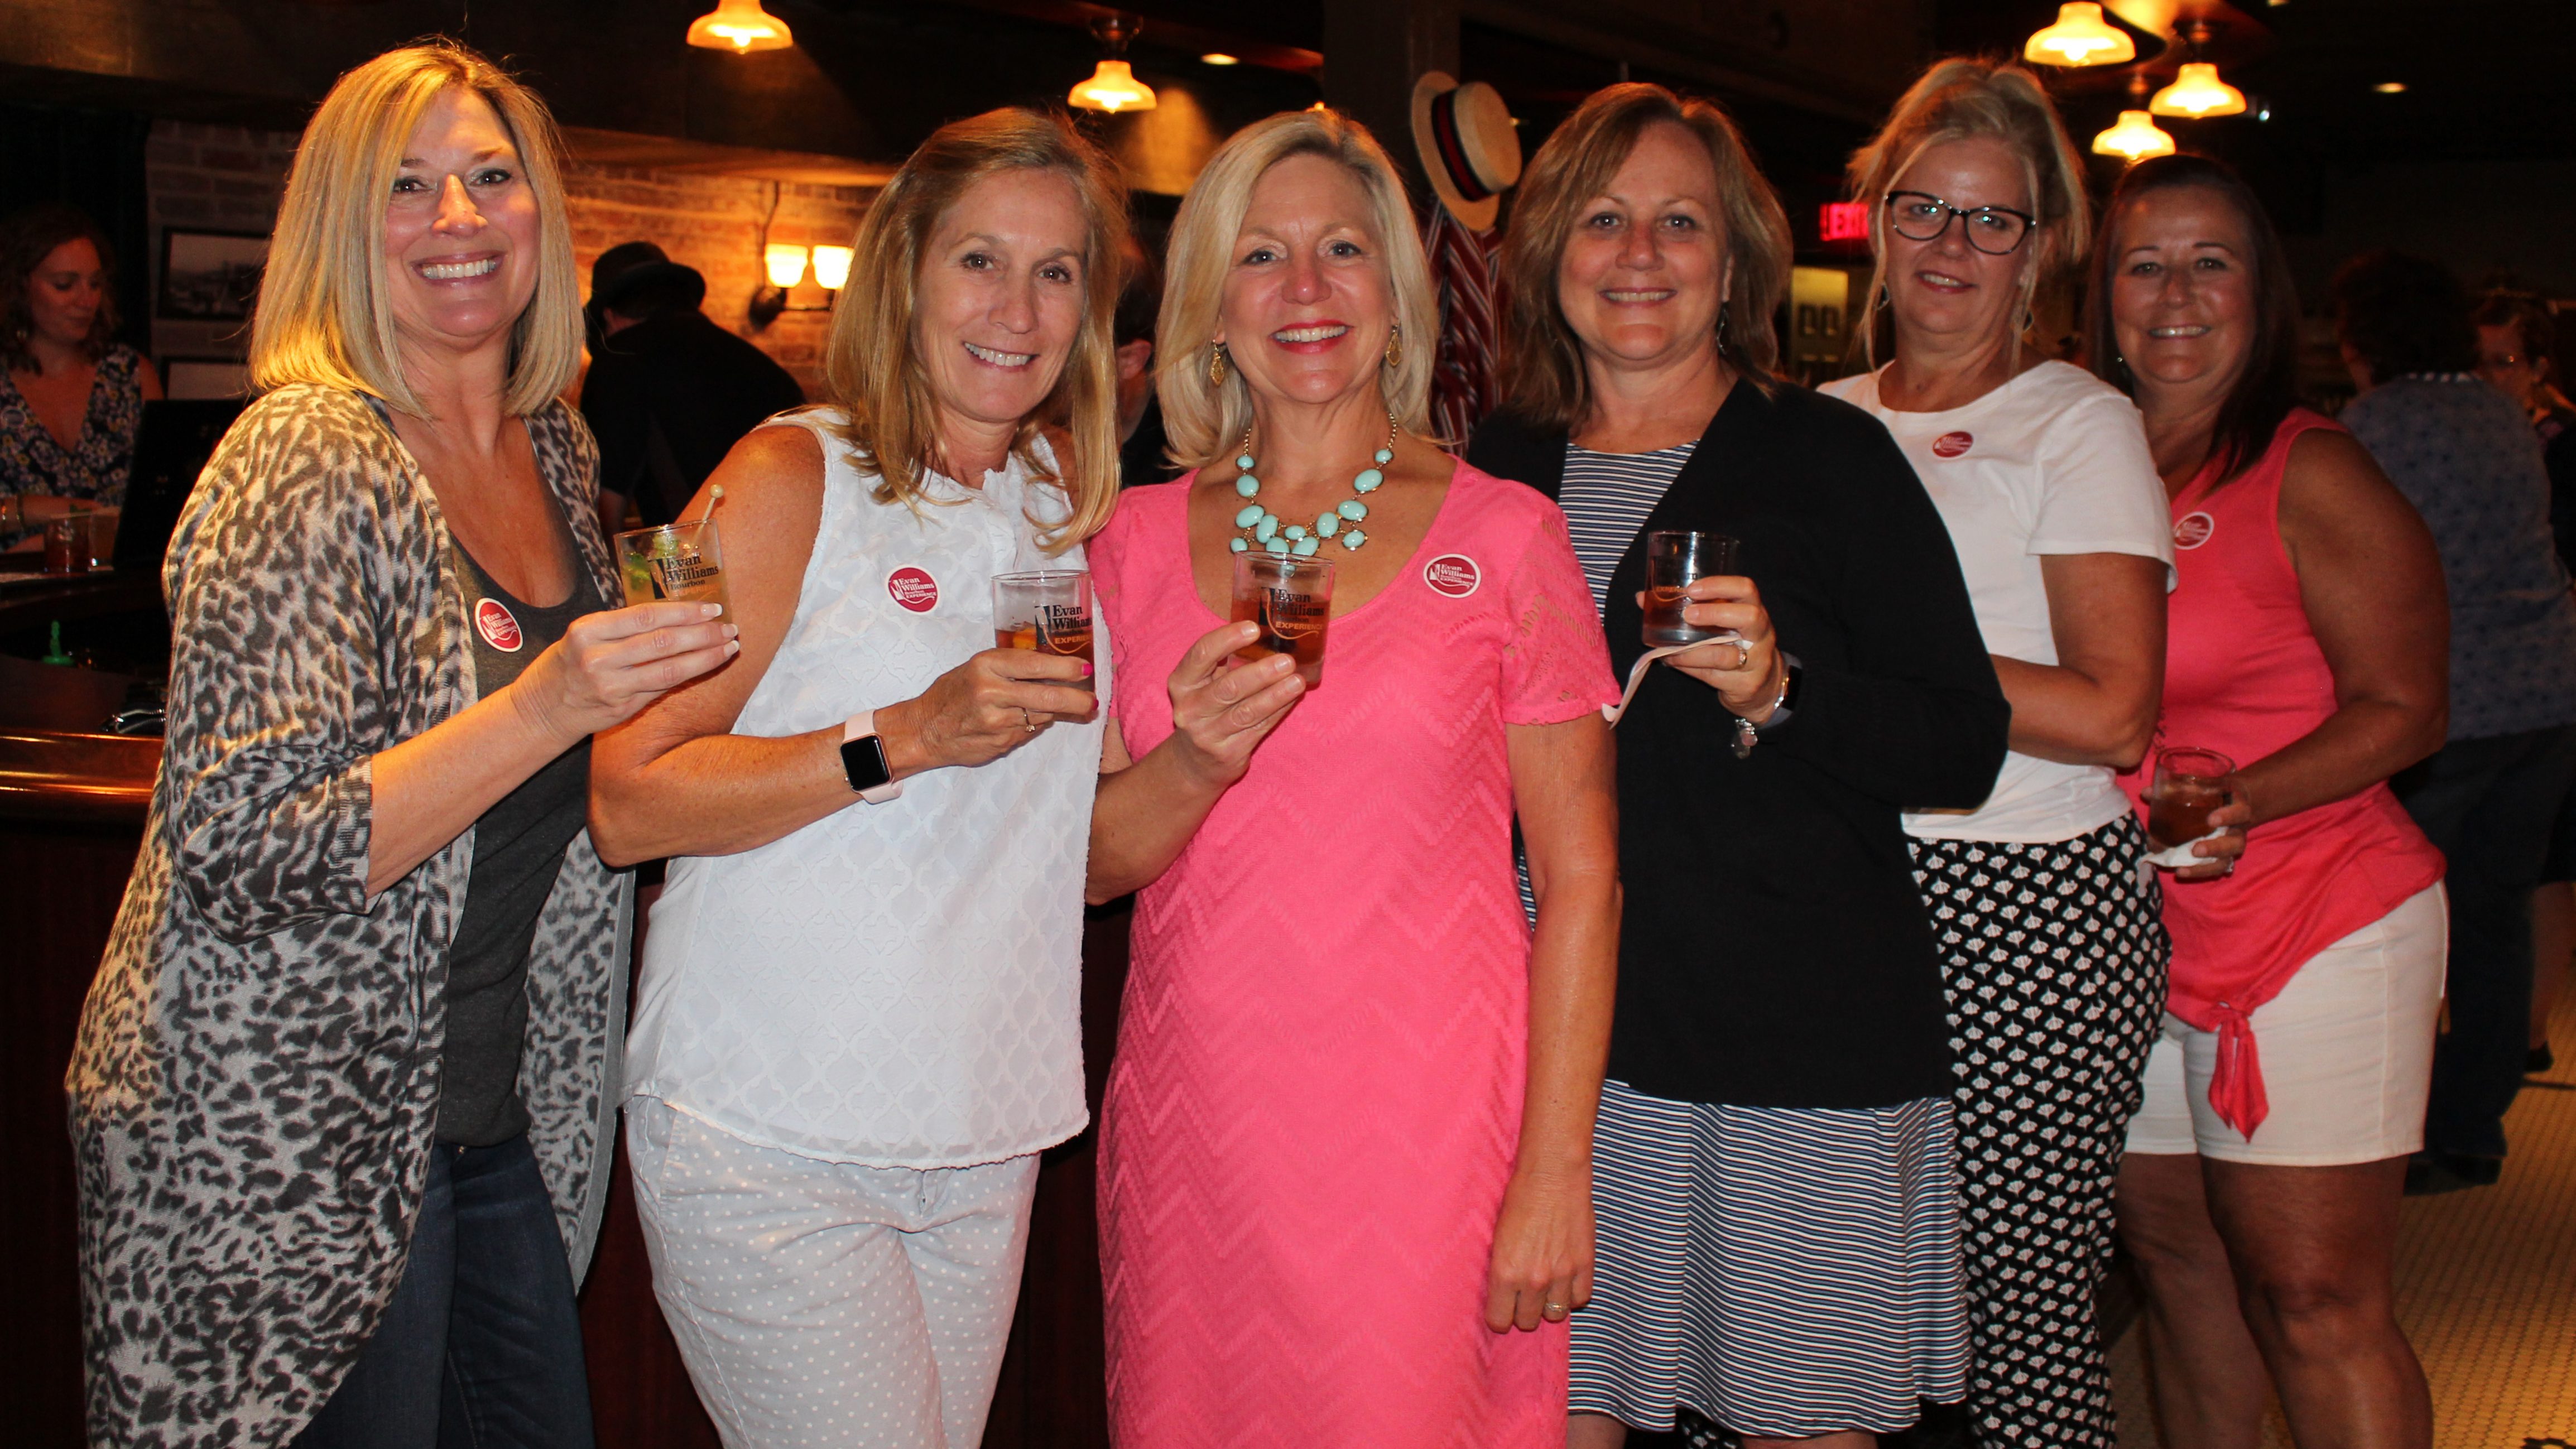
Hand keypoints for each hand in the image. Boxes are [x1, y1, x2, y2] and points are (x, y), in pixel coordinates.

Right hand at [513, 600, 738, 743]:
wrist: (540, 709)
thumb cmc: (567, 665)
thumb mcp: (584, 636)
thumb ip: (623, 627)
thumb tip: (677, 615)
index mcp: (588, 630)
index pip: (647, 616)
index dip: (684, 612)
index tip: (712, 609)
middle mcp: (597, 658)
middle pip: (663, 642)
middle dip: (703, 634)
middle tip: (730, 628)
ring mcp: (610, 687)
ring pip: (669, 669)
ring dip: (705, 658)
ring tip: (729, 647)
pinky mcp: (621, 709)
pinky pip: (662, 688)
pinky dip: (688, 676)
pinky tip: (707, 666)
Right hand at [875, 648, 1097, 776]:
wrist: (924, 730)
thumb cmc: (952, 693)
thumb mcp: (976, 668)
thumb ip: (1010, 667)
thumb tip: (1056, 668)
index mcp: (986, 665)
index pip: (1034, 664)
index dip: (1064, 667)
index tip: (1085, 669)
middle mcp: (991, 692)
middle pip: (1046, 695)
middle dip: (1076, 699)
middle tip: (1093, 701)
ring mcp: (996, 721)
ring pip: (1041, 715)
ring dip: (1058, 712)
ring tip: (1070, 707)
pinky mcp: (1000, 743)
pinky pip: (1029, 730)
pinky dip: (1034, 724)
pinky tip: (1026, 719)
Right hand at [1163, 622, 1303, 788]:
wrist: (1193, 762)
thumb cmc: (1205, 709)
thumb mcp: (1202, 684)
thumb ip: (1224, 662)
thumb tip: (1268, 633)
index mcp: (1181, 683)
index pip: (1202, 654)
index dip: (1227, 639)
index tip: (1254, 628)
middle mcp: (1189, 709)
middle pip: (1227, 687)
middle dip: (1260, 673)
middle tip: (1286, 660)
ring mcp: (1207, 734)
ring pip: (1246, 712)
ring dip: (1275, 695)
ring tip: (1297, 681)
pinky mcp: (1227, 753)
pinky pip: (1258, 728)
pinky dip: (1278, 711)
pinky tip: (1293, 698)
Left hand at [1485, 1164, 1593, 1332]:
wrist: (1553, 1174)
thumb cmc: (1519, 1197)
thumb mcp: (1497, 1236)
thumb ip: (1501, 1270)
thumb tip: (1502, 1293)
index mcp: (1504, 1272)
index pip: (1500, 1320)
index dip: (1500, 1316)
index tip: (1502, 1308)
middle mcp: (1532, 1279)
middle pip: (1528, 1321)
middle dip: (1523, 1311)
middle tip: (1523, 1295)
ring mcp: (1561, 1274)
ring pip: (1555, 1314)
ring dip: (1549, 1303)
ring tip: (1545, 1286)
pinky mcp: (1585, 1265)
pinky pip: (1580, 1298)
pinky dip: (1572, 1293)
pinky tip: (1565, 1280)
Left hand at [1642, 575, 1784, 719]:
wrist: (1764, 684)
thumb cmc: (1735, 644)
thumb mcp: (1722, 624)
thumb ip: (1691, 608)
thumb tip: (1642, 598)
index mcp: (1754, 609)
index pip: (1745, 589)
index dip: (1720, 586)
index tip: (1692, 589)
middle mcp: (1761, 633)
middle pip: (1749, 617)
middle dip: (1715, 614)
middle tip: (1688, 615)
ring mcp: (1757, 660)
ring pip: (1726, 655)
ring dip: (1692, 652)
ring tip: (1669, 649)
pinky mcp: (1745, 684)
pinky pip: (1713, 676)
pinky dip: (1689, 668)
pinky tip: (1673, 662)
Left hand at [2171, 786, 2251, 881]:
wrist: (2238, 801)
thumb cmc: (2217, 791)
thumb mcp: (2207, 785)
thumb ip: (2178, 787)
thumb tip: (2146, 792)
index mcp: (2238, 808)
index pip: (2240, 812)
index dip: (2228, 816)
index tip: (2211, 819)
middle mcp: (2238, 830)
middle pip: (2236, 843)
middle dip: (2216, 848)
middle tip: (2196, 850)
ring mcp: (2233, 845)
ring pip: (2226, 861)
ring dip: (2204, 866)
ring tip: (2182, 868)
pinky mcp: (2225, 856)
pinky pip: (2216, 868)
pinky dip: (2198, 872)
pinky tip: (2180, 872)